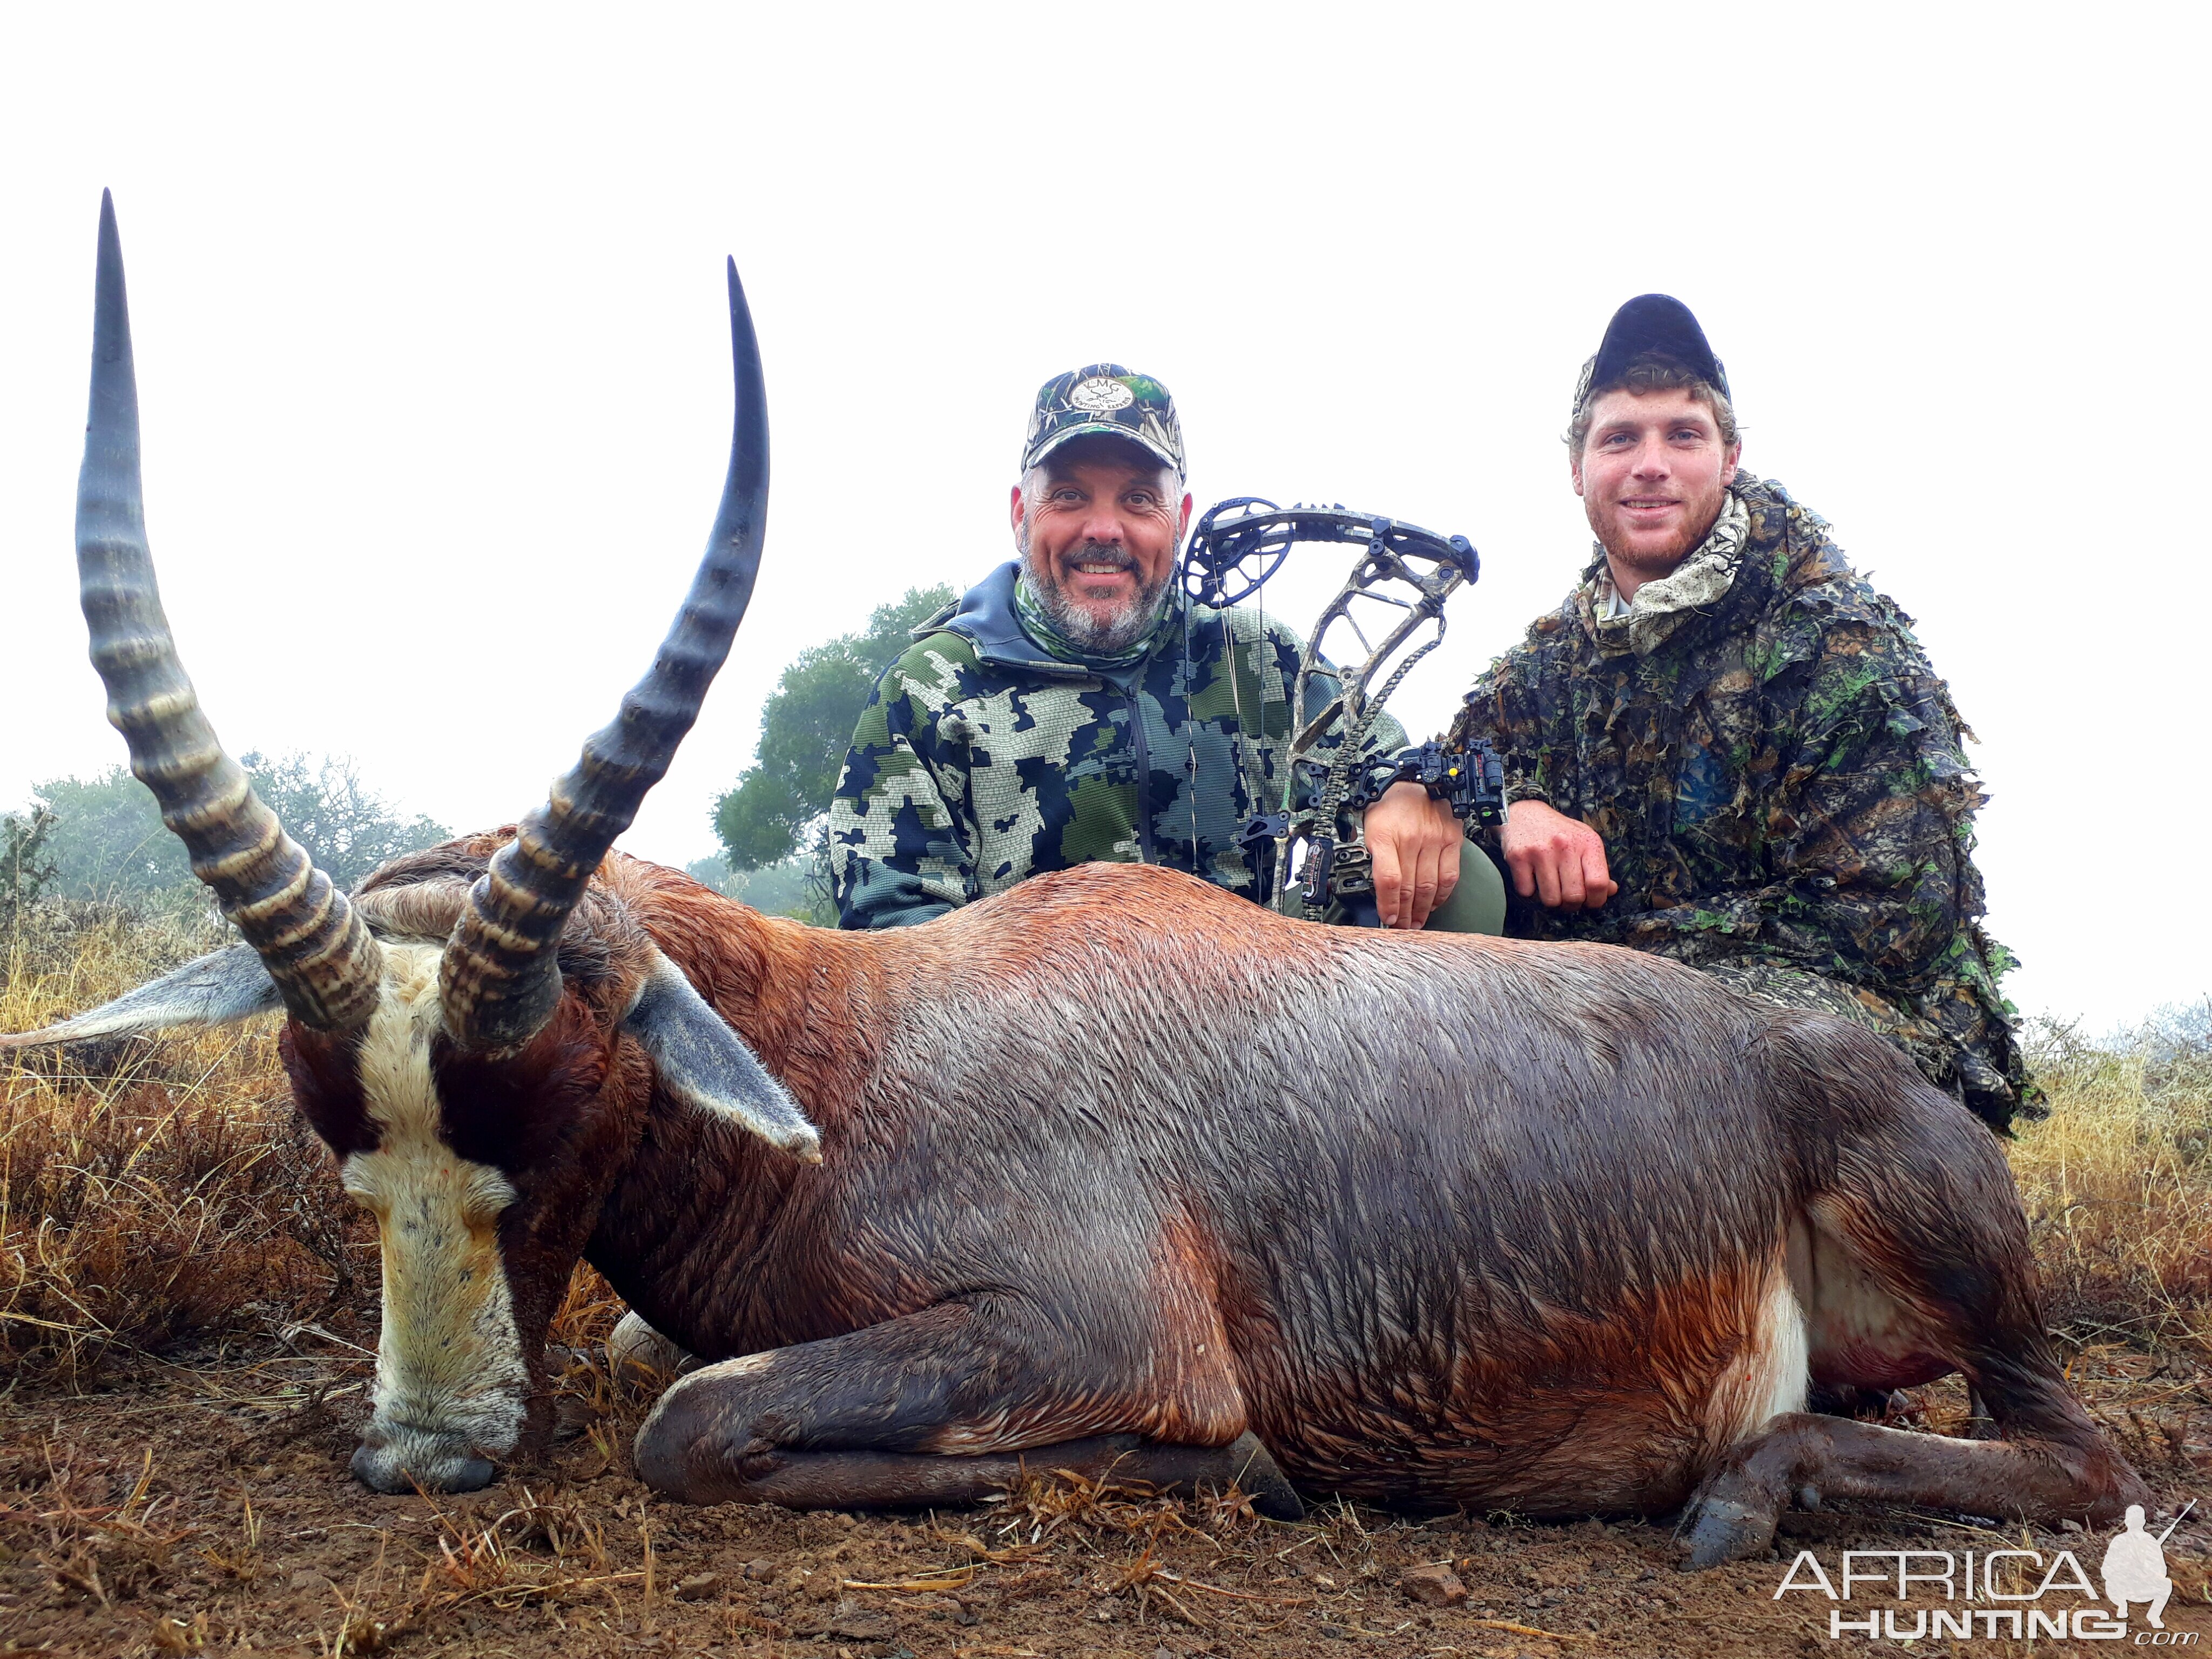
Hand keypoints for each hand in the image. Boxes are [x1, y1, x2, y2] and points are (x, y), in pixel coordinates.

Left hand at [1363, 783, 1462, 929]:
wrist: (1414, 779)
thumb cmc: (1388, 805)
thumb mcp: (1368, 826)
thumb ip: (1371, 855)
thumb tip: (1372, 888)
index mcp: (1383, 835)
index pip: (1388, 880)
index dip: (1388, 905)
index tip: (1388, 919)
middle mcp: (1410, 838)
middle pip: (1408, 888)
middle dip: (1404, 914)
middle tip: (1402, 927)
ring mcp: (1433, 839)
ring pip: (1429, 886)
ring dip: (1422, 910)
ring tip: (1417, 922)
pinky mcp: (1452, 839)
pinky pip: (1449, 876)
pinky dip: (1442, 895)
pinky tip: (1434, 903)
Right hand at [1500, 799, 1615, 909]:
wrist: (1522, 814)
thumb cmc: (1557, 832)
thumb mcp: (1584, 842)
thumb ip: (1598, 866)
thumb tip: (1611, 890)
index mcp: (1587, 843)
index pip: (1598, 884)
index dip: (1596, 900)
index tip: (1589, 901)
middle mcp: (1565, 846)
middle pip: (1574, 897)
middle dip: (1570, 904)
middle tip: (1566, 897)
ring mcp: (1541, 852)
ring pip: (1550, 900)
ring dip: (1550, 899)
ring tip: (1549, 887)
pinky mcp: (1518, 858)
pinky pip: (1527, 893)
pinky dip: (1529, 892)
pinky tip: (1532, 878)